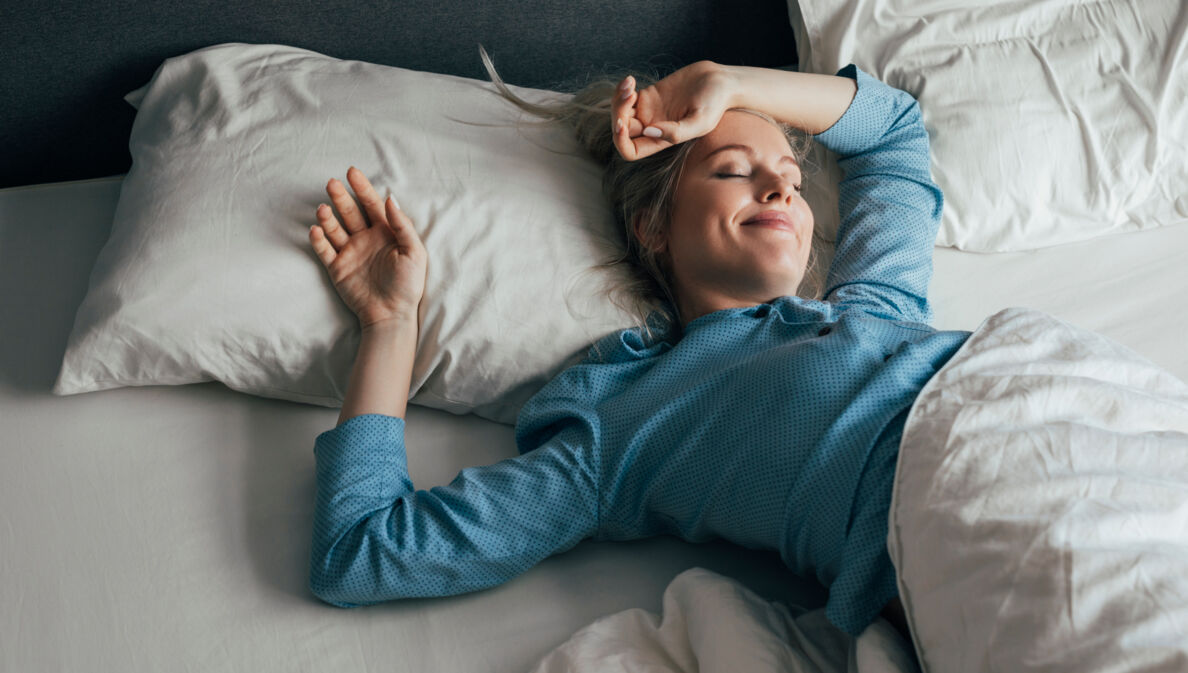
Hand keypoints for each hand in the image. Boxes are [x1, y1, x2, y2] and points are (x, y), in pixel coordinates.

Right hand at [309, 167, 427, 328]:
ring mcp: (350, 252)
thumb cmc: (408, 285)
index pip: (372, 205)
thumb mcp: (414, 253)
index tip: (352, 172)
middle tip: (331, 183)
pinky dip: (318, 240)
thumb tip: (390, 199)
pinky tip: (316, 230)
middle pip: (350, 212)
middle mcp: (365, 239)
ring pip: (335, 229)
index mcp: (385, 233)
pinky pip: (324, 250)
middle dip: (341, 197)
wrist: (391, 315)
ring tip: (323, 209)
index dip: (363, 188)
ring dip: (328, 217)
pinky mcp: (337, 268)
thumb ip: (403, 226)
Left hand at [612, 60, 737, 160]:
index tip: (622, 123)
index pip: (630, 151)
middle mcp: (652, 128)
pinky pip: (626, 96)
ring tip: (630, 84)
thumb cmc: (716, 103)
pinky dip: (622, 89)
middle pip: (621, 129)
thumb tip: (649, 131)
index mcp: (661, 141)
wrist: (721, 81)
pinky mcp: (649, 94)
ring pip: (620, 112)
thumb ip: (676, 132)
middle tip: (630, 93)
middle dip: (618, 112)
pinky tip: (630, 80)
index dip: (620, 141)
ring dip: (618, 99)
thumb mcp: (701, 122)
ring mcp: (649, 111)